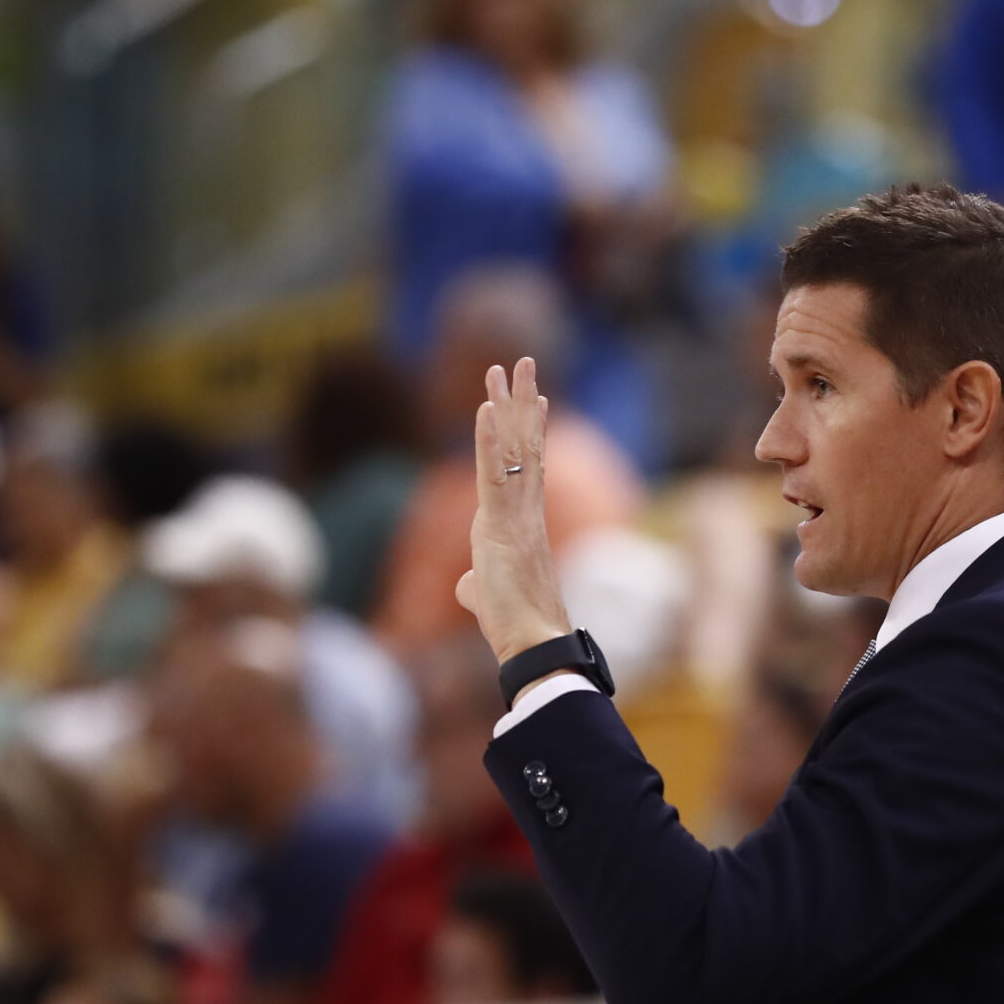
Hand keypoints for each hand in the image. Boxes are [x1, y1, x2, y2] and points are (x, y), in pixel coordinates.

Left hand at [455, 358, 571, 665]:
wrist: (532, 642)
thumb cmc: (516, 625)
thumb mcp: (487, 595)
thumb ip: (477, 583)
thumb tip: (466, 586)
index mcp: (523, 522)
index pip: (530, 465)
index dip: (532, 428)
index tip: (537, 396)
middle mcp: (526, 510)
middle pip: (527, 443)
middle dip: (523, 400)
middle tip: (523, 361)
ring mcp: (517, 514)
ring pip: (514, 448)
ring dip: (508, 404)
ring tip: (506, 366)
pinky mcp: (501, 525)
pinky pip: (494, 474)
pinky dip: (489, 440)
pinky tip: (486, 409)